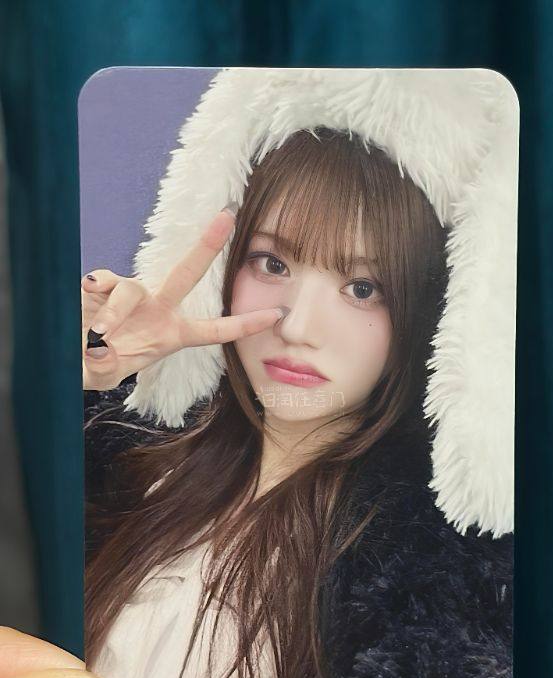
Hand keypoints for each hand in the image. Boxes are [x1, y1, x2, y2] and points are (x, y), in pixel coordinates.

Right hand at [82, 209, 283, 389]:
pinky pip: (103, 282)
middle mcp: (156, 309)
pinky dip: (96, 295)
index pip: (215, 329)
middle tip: (227, 216)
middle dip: (207, 245)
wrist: (65, 351)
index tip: (277, 314)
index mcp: (171, 334)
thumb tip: (100, 352)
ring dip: (118, 311)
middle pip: (186, 274)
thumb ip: (103, 369)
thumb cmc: (90, 366)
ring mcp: (130, 296)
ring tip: (102, 335)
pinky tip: (85, 309)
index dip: (246, 324)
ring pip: (133, 289)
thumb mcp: (102, 376)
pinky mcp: (100, 286)